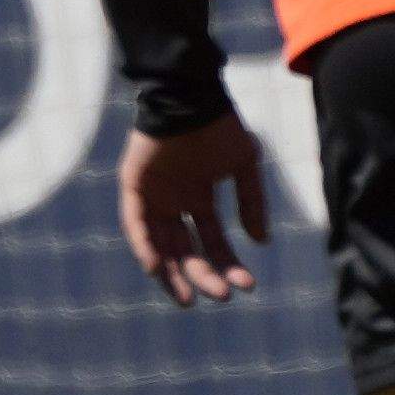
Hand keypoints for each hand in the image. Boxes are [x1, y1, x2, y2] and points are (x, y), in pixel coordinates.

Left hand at [118, 113, 271, 303]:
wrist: (192, 96)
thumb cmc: (219, 125)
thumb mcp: (243, 165)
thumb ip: (251, 202)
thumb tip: (261, 241)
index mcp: (199, 198)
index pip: (213, 241)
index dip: (228, 264)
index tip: (247, 286)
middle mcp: (175, 203)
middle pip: (187, 250)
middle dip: (204, 275)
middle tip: (220, 296)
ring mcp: (153, 196)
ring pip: (159, 245)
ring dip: (171, 273)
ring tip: (186, 298)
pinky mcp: (133, 186)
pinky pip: (135, 223)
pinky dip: (143, 245)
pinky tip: (156, 267)